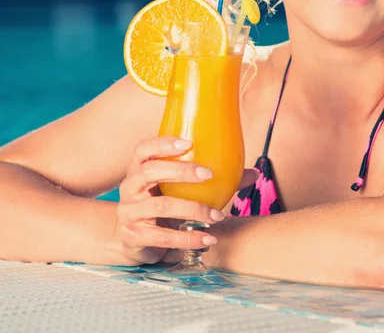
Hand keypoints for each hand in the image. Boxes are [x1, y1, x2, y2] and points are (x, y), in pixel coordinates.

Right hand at [114, 136, 257, 264]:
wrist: (134, 240)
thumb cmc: (163, 205)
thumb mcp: (179, 189)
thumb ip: (213, 180)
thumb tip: (254, 173)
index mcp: (139, 169)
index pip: (143, 149)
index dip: (162, 144)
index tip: (188, 142)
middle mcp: (130, 187)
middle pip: (149, 171)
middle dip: (180, 171)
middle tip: (208, 174)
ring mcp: (129, 212)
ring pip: (160, 206)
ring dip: (192, 209)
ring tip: (217, 216)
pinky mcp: (134, 236)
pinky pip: (162, 237)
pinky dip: (188, 238)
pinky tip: (207, 239)